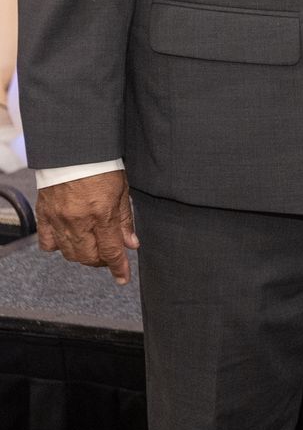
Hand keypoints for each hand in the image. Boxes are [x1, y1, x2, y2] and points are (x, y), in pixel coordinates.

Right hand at [36, 170, 138, 284]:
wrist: (74, 150)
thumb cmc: (102, 166)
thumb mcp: (123, 190)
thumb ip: (125, 219)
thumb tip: (131, 244)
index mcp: (101, 213)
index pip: (111, 251)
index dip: (118, 267)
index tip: (123, 278)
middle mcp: (78, 221)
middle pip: (88, 257)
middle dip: (101, 261)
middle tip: (109, 255)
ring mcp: (58, 220)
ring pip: (69, 253)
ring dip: (83, 256)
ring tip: (93, 248)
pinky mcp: (44, 216)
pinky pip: (48, 243)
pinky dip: (59, 247)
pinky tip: (70, 240)